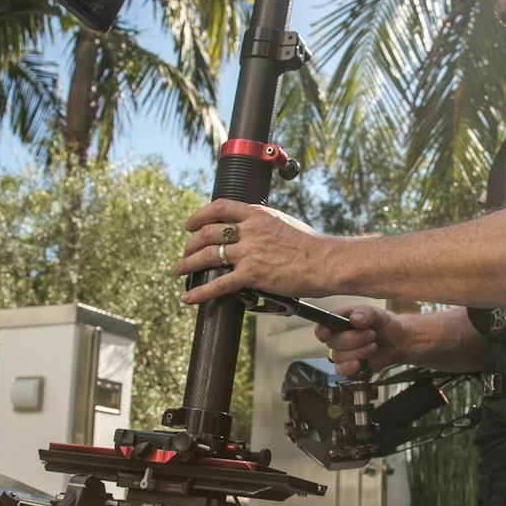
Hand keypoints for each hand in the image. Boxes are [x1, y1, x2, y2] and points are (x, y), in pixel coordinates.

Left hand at [175, 198, 335, 302]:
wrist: (326, 262)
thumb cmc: (311, 246)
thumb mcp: (284, 223)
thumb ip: (263, 224)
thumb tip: (252, 228)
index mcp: (258, 214)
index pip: (219, 207)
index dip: (200, 216)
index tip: (191, 224)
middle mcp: (250, 230)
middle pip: (208, 232)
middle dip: (191, 243)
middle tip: (185, 251)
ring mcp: (250, 252)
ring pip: (208, 255)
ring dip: (189, 263)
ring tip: (179, 269)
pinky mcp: (252, 275)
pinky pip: (219, 284)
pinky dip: (200, 292)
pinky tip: (189, 298)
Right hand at [314, 306, 414, 376]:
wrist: (401, 343)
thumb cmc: (389, 325)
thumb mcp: (381, 315)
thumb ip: (367, 314)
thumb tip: (355, 319)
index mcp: (343, 318)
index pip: (324, 323)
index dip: (322, 330)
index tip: (326, 334)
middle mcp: (341, 334)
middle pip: (332, 341)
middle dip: (353, 340)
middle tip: (371, 334)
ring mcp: (344, 350)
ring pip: (338, 356)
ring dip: (358, 352)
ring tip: (373, 345)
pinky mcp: (349, 364)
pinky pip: (341, 370)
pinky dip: (350, 368)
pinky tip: (360, 363)